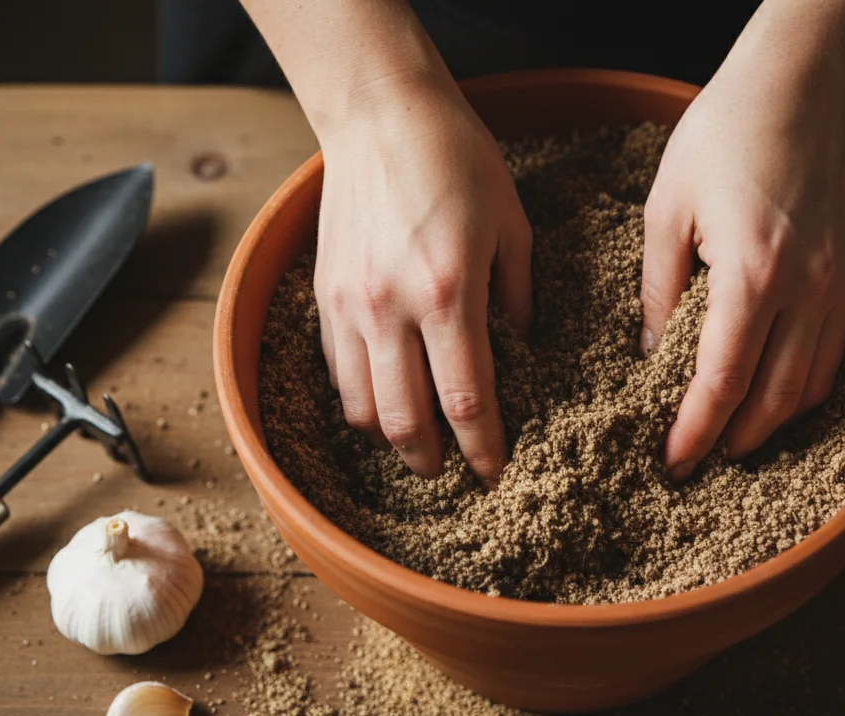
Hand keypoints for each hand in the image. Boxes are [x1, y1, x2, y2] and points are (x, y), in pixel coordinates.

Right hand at [314, 76, 531, 482]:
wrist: (379, 115)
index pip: (466, 400)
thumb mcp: (511, 223)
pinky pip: (336, 372)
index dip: (482, 448)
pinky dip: (360, 399)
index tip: (495, 471)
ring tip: (418, 440)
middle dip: (433, 459)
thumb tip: (522, 348)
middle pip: (405, 421)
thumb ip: (517, 295)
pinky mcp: (323, 296)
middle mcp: (390, 309)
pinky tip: (385, 396)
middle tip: (454, 468)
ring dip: (392, 437)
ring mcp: (348, 305)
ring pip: (360, 407)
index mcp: (447, 292)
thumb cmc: (456, 159)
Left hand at [642, 60, 844, 481]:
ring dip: (772, 422)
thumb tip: (652, 355)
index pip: (723, 382)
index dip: (695, 431)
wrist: (801, 85)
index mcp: (753, 275)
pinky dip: (804, 386)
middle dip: (734, 441)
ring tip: (732, 437)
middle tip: (697, 461)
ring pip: (812, 384)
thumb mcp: (666, 211)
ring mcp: (841, 282)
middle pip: (774, 399)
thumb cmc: (725, 135)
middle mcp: (808, 288)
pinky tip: (773, 392)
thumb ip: (660, 292)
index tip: (672, 461)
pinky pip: (834, 351)